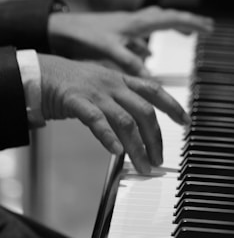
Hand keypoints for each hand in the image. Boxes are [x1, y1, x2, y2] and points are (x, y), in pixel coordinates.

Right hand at [38, 54, 190, 173]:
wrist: (43, 72)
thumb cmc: (75, 83)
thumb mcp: (105, 85)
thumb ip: (123, 99)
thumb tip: (138, 123)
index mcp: (122, 80)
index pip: (155, 91)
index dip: (173, 106)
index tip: (186, 122)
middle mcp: (113, 85)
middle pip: (144, 111)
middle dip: (156, 138)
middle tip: (159, 159)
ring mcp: (96, 92)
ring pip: (124, 120)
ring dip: (137, 146)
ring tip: (143, 165)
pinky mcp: (76, 101)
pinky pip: (96, 120)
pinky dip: (108, 137)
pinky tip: (116, 152)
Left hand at [48, 6, 212, 75]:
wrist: (63, 27)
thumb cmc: (84, 35)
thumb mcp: (109, 50)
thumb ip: (130, 63)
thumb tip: (150, 78)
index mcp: (137, 24)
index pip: (171, 20)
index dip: (192, 24)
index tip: (209, 28)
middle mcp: (136, 21)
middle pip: (169, 17)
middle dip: (189, 22)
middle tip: (207, 27)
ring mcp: (130, 26)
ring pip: (158, 23)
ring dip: (173, 28)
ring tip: (187, 35)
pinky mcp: (122, 32)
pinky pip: (144, 34)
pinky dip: (151, 42)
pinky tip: (149, 52)